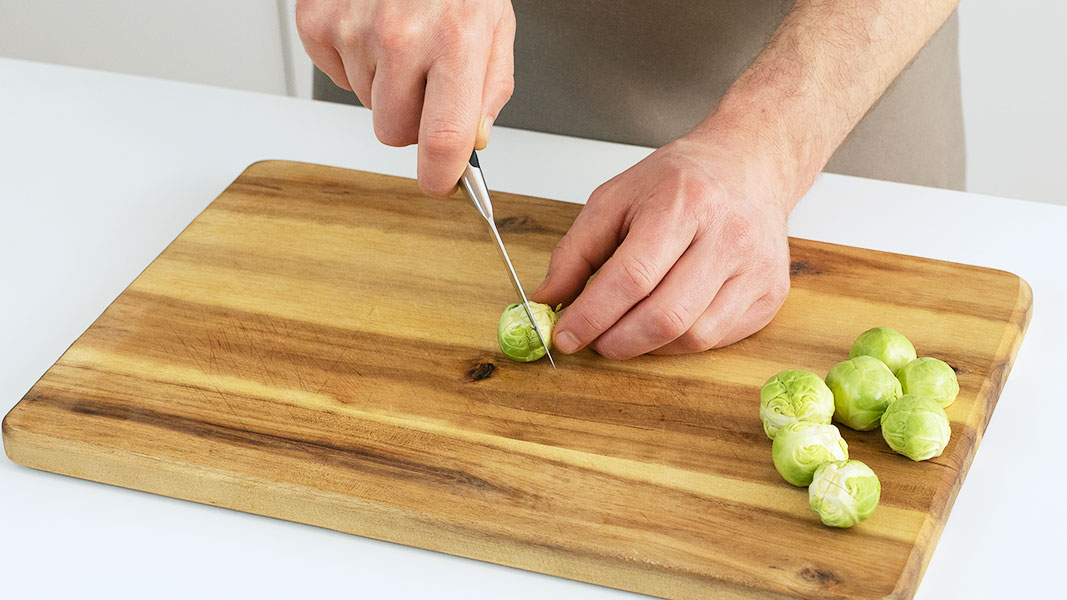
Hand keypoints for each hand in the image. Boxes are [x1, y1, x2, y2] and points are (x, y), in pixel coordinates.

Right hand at [296, 0, 514, 195]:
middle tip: (424, 81)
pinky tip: (372, 29)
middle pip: (394, 133)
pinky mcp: (317, 22)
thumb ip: (490, 89)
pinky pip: (337, 76)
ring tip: (400, 38)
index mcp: (456, 41)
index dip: (440, 175)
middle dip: (411, 120)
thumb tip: (473, 141)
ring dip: (385, 84)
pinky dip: (354, 62)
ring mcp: (353, 30)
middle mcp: (402, 36)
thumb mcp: (495, 25)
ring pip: (367, 104)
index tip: (439, 184)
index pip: (444, 136)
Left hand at [531, 131, 794, 358]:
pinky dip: (680, 342)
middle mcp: (728, 237)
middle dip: (617, 341)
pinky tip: (664, 321)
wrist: (750, 165)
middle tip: (594, 341)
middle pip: (665, 316)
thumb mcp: (615, 197)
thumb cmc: (680, 181)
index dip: (593, 315)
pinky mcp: (770, 294)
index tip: (565, 335)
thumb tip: (547, 299)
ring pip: (694, 337)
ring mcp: (756, 269)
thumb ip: (576, 251)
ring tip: (626, 330)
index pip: (631, 277)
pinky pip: (717, 339)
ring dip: (648, 346)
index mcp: (684, 204)